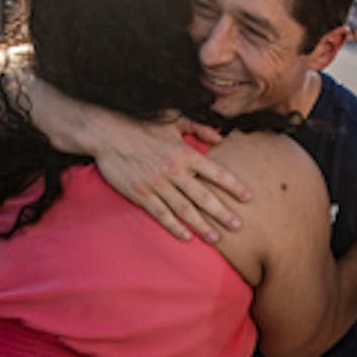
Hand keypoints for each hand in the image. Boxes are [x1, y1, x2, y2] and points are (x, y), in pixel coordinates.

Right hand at [94, 113, 252, 241]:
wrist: (107, 133)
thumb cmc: (141, 124)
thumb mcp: (172, 119)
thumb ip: (198, 128)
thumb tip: (220, 137)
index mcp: (185, 153)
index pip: (216, 172)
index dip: (234, 186)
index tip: (248, 197)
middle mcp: (175, 171)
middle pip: (204, 197)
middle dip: (223, 213)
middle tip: (238, 226)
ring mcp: (158, 184)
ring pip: (185, 209)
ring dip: (202, 226)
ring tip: (216, 238)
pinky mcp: (141, 194)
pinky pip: (161, 214)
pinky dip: (174, 226)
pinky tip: (186, 237)